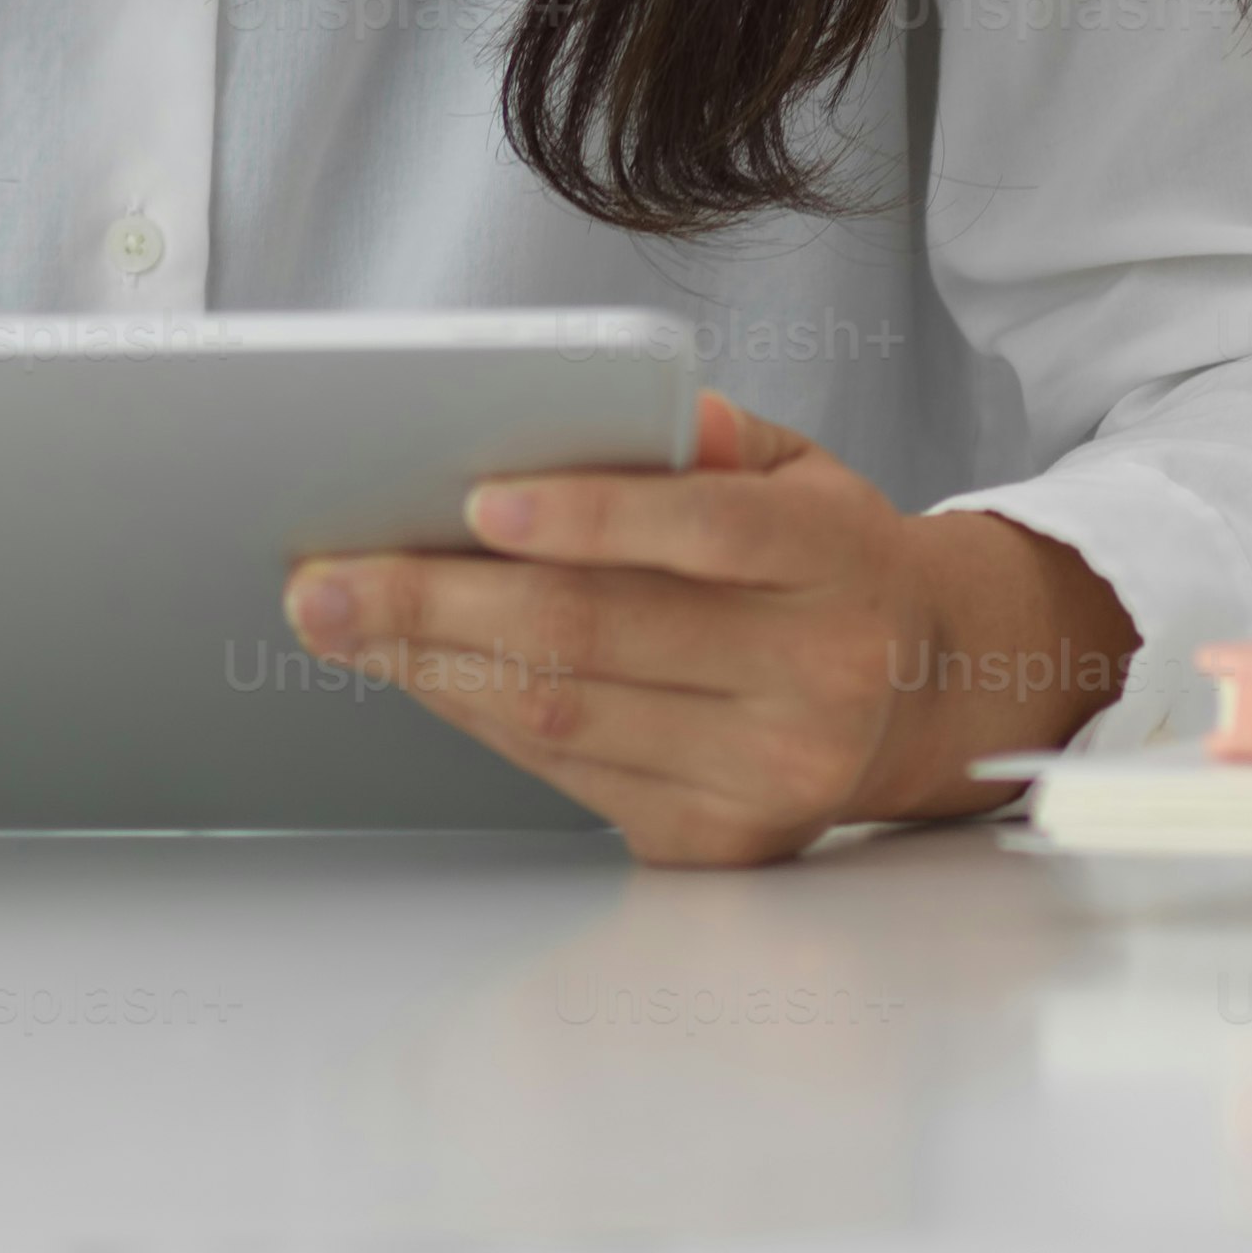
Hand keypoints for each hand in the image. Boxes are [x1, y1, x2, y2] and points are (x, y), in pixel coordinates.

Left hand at [280, 396, 1143, 867]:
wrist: (927, 692)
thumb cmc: (832, 560)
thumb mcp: (806, 469)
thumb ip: (719, 439)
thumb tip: (638, 412)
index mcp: (838, 560)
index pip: (705, 531)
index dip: (589, 517)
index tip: (476, 499)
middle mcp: (813, 675)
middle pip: (598, 634)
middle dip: (438, 603)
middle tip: (324, 577)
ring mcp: (766, 771)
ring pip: (563, 714)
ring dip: (429, 664)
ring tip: (339, 619)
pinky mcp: (720, 840)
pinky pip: (566, 774)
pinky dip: (476, 715)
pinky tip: (418, 670)